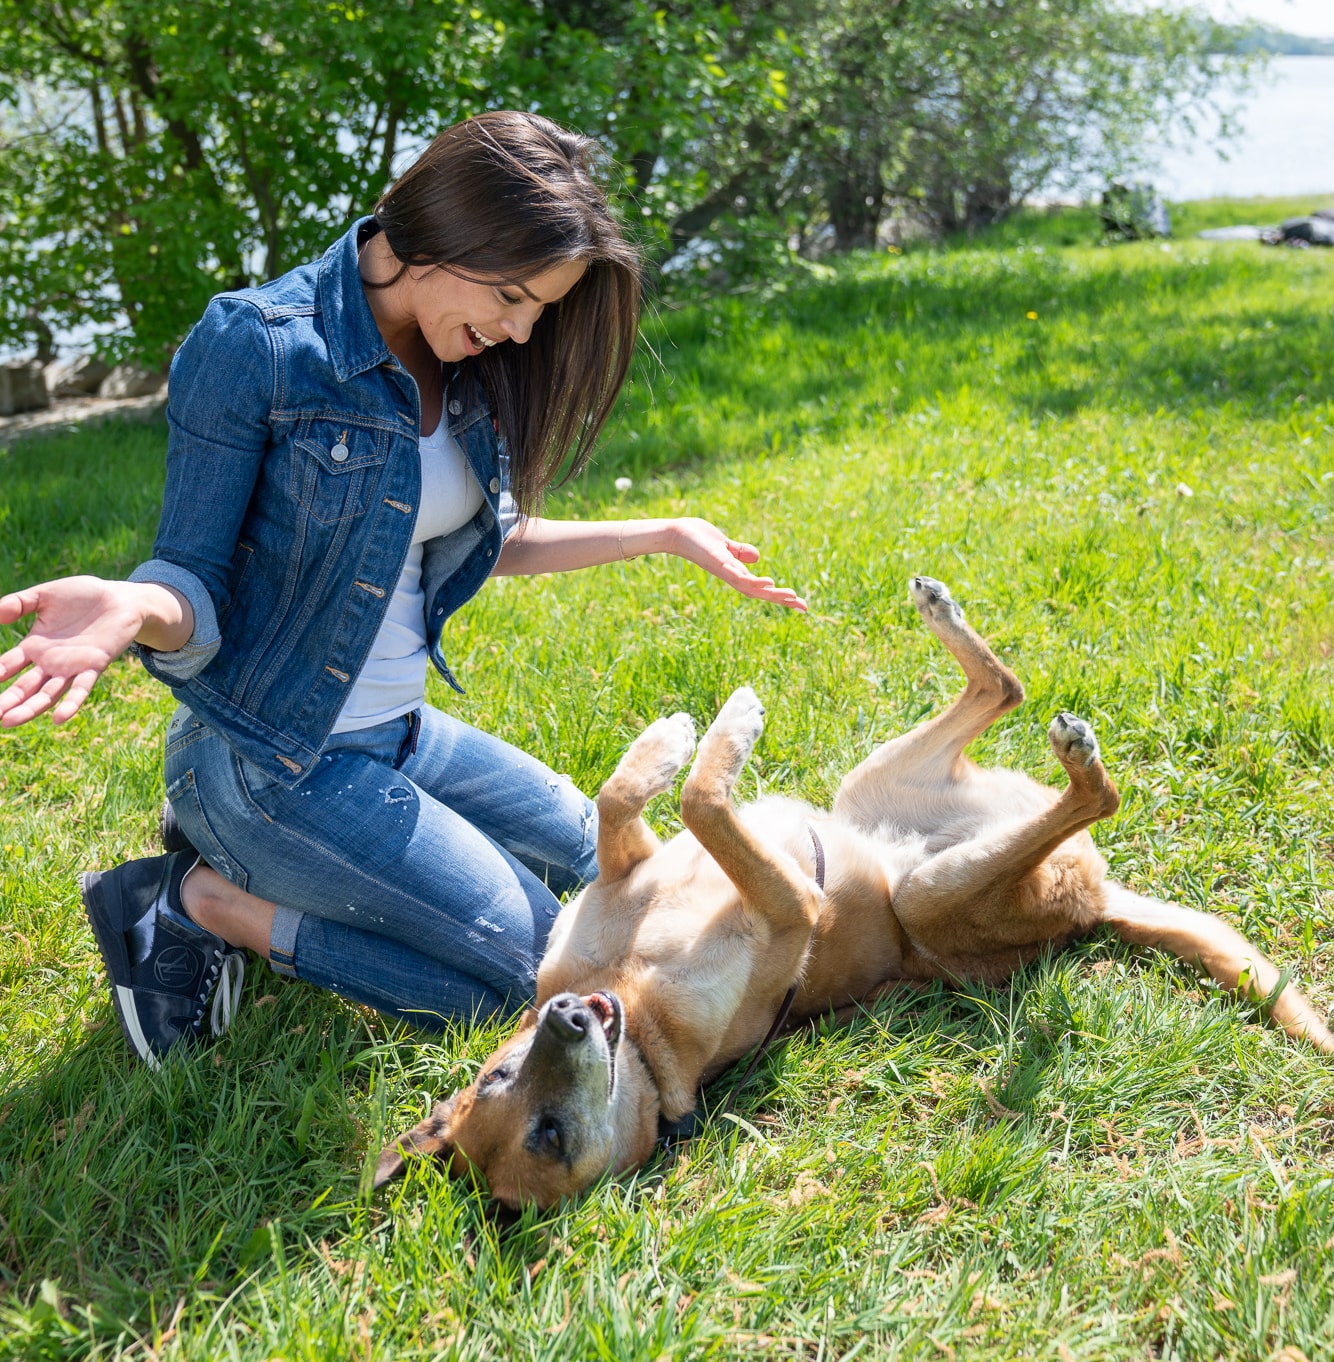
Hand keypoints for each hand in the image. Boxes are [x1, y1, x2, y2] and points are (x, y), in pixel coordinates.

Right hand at [0, 576, 150, 726]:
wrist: (121, 599)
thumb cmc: (84, 596)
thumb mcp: (46, 595)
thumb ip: (20, 602)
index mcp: (35, 646)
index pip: (8, 665)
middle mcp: (51, 662)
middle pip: (25, 687)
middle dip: (8, 701)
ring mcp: (72, 667)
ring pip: (48, 693)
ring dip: (30, 708)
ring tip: (9, 721)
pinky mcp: (94, 666)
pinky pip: (81, 689)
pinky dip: (71, 704)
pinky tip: (59, 719)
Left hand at [668, 518, 806, 611]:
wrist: (675, 534)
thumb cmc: (697, 538)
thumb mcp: (725, 545)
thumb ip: (740, 551)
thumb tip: (757, 557)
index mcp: (736, 573)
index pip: (762, 588)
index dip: (780, 596)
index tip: (801, 604)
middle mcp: (732, 577)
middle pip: (761, 593)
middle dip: (782, 600)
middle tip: (804, 607)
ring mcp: (725, 571)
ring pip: (753, 588)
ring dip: (773, 593)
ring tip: (792, 596)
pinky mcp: (718, 563)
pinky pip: (737, 576)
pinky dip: (753, 581)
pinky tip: (768, 582)